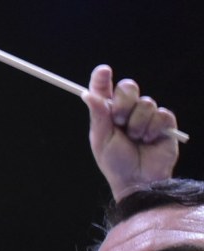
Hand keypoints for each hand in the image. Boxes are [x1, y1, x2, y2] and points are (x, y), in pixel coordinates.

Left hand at [85, 64, 180, 199]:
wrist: (138, 179)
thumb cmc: (115, 161)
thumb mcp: (101, 139)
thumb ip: (98, 115)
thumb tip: (87, 94)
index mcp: (107, 112)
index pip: (104, 89)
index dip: (102, 78)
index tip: (103, 70)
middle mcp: (127, 110)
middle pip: (128, 87)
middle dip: (123, 102)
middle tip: (119, 121)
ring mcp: (146, 115)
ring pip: (146, 102)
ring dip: (138, 123)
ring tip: (135, 139)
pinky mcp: (165, 123)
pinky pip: (161, 114)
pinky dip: (153, 128)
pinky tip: (150, 140)